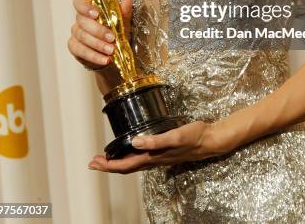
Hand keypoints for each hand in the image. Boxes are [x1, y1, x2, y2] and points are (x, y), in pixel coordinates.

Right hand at [68, 0, 132, 70]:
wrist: (110, 53)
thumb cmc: (114, 33)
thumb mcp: (122, 22)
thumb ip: (123, 11)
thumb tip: (127, 0)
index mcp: (88, 9)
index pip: (79, 3)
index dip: (85, 7)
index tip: (96, 13)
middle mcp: (80, 20)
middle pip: (82, 22)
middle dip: (98, 31)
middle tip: (111, 38)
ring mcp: (76, 34)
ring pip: (82, 37)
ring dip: (98, 45)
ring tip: (111, 50)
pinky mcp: (74, 47)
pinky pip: (81, 51)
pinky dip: (94, 56)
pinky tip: (104, 59)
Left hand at [87, 120, 228, 173]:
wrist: (210, 140)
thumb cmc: (194, 136)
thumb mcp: (175, 136)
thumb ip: (156, 140)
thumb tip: (135, 142)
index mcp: (154, 157)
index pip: (126, 165)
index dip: (109, 166)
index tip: (95, 163)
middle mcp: (154, 160)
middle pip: (127, 167)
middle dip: (109, 166)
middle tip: (94, 162)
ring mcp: (159, 157)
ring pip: (133, 163)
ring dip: (118, 162)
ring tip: (107, 158)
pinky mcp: (164, 152)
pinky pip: (142, 158)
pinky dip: (131, 157)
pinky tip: (131, 150)